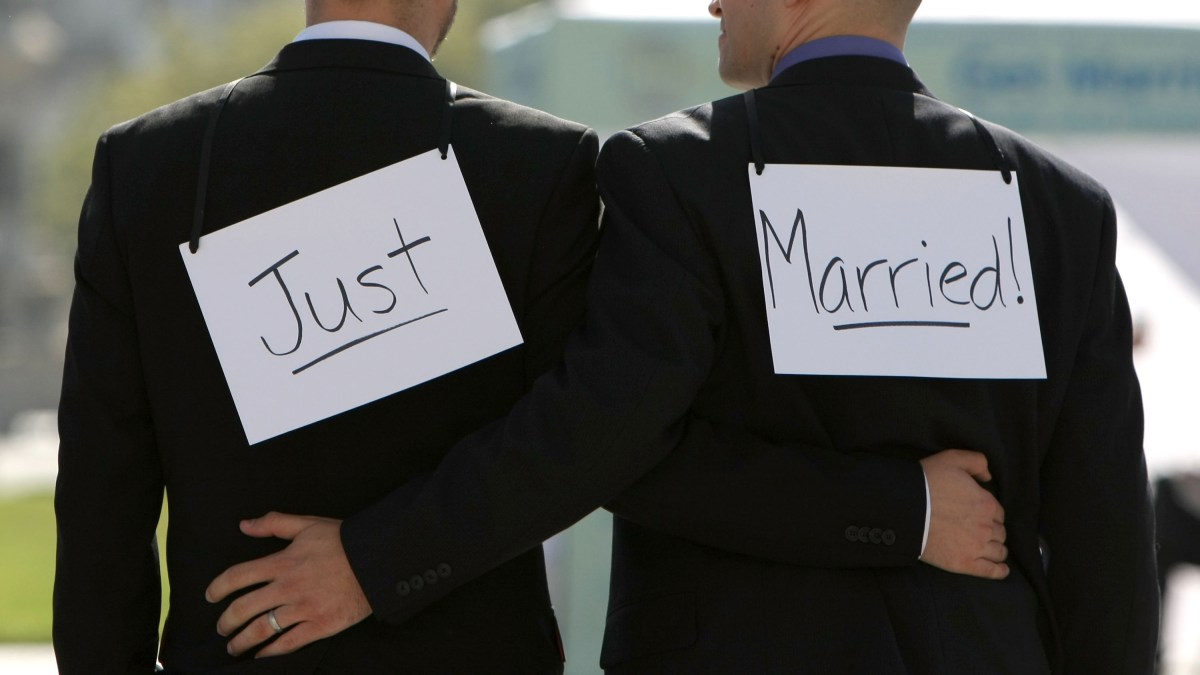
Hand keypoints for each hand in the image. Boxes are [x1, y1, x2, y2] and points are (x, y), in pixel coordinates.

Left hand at [206, 513, 371, 657]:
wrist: (376, 561)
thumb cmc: (342, 541)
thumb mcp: (307, 524)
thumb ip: (274, 523)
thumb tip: (245, 525)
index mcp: (281, 562)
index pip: (237, 577)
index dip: (218, 588)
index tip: (211, 596)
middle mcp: (287, 588)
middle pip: (243, 609)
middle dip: (225, 622)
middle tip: (221, 627)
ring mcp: (302, 609)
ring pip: (261, 630)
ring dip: (241, 641)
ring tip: (234, 646)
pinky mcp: (319, 626)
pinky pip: (287, 644)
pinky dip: (269, 652)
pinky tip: (261, 655)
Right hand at [918, 449, 1008, 579]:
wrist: (905, 509)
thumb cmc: (926, 482)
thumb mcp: (952, 459)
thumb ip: (977, 461)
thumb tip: (989, 476)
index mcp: (986, 503)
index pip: (998, 513)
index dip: (990, 513)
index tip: (979, 514)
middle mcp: (986, 527)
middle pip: (999, 532)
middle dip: (993, 531)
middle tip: (979, 529)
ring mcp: (976, 547)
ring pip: (999, 551)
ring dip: (996, 549)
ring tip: (989, 548)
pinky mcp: (964, 563)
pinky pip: (991, 571)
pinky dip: (999, 571)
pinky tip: (1001, 569)